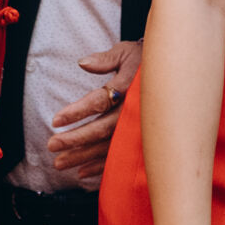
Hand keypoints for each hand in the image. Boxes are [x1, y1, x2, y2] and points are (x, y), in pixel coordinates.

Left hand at [46, 40, 143, 180]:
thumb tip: (82, 63)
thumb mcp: (126, 52)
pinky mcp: (140, 139)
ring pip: (108, 146)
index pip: (100, 101)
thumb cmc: (145, 61)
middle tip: (52, 145)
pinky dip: (101, 166)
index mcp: (129, 87)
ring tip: (59, 163)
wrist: (173, 74)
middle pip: (102, 128)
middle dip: (75, 139)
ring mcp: (138, 127)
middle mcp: (134, 110)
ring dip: (83, 156)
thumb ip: (105, 59)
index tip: (56, 120)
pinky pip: (120, 155)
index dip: (77, 111)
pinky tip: (83, 171)